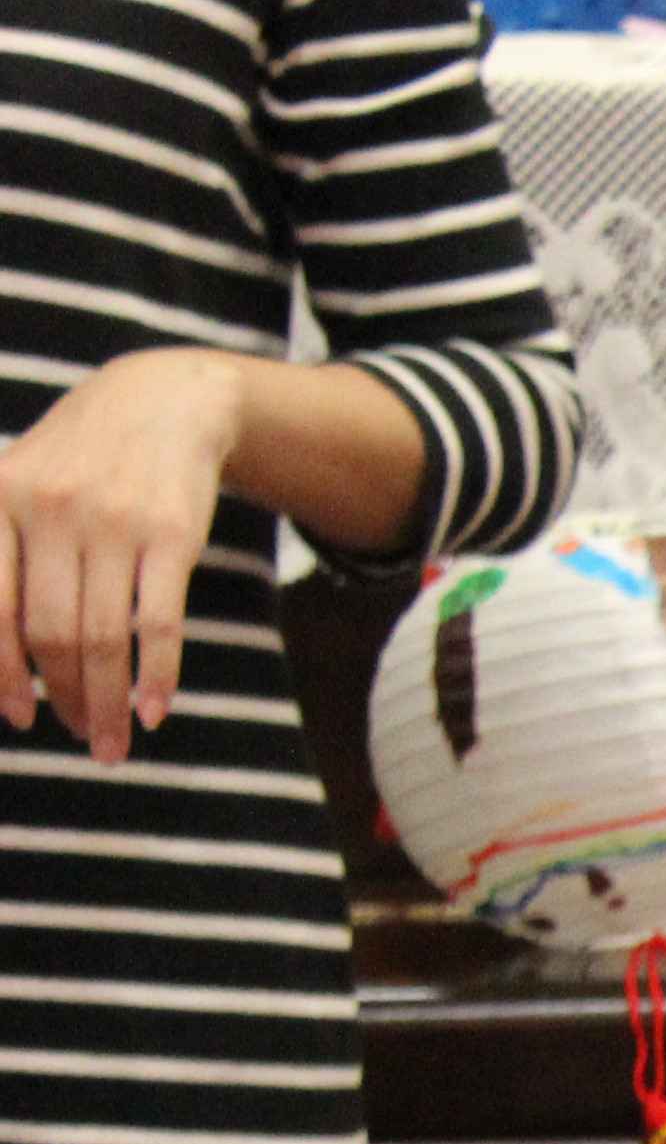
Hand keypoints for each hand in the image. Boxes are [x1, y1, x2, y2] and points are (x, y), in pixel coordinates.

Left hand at [0, 350, 246, 761]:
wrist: (160, 402)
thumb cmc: (79, 462)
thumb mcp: (18, 490)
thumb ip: (4, 559)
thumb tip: (3, 665)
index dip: (1, 673)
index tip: (18, 717)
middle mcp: (50, 509)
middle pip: (53, 632)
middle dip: (65, 700)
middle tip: (83, 739)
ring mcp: (113, 521)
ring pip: (103, 637)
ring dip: (108, 703)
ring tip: (115, 741)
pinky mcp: (172, 535)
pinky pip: (159, 623)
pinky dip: (158, 676)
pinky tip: (155, 710)